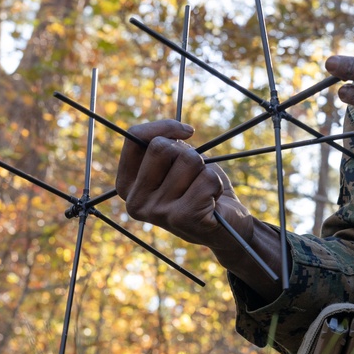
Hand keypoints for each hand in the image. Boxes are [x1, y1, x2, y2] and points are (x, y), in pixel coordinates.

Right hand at [115, 119, 250, 250]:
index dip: (164, 127)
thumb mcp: (177, 161)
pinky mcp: (182, 218)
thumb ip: (167, 143)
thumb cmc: (199, 187)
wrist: (226, 225)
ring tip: (203, 191)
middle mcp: (135, 202)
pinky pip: (207, 178)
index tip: (187, 132)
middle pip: (161, 147)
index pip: (133, 137)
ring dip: (205, 171)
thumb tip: (182, 132)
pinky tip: (211, 202)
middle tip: (193, 175)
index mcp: (127, 185)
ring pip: (189, 160)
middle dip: (187, 153)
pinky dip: (217, 184)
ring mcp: (156, 212)